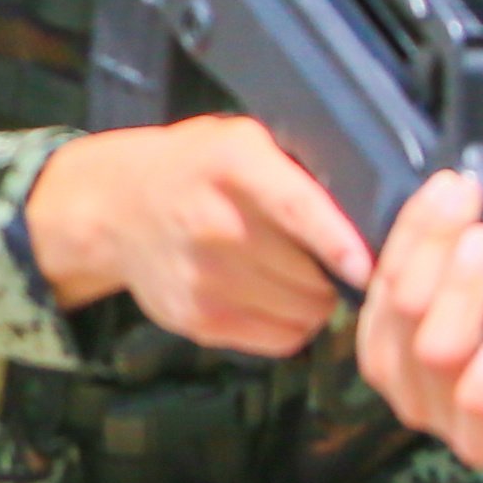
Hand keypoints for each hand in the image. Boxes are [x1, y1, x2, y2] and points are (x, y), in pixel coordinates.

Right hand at [20, 118, 367, 355]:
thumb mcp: (240, 141)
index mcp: (231, 166)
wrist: (115, 209)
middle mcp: (213, 224)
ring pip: (303, 313)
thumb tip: (365, 211)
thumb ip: (294, 168)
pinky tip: (276, 300)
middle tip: (329, 262)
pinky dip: (292, 326)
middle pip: (310, 275)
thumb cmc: (195, 169)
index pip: (294, 208)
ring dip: (316, 302)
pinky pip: (279, 340)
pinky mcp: (197, 320)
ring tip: (301, 279)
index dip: (337, 242)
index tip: (367, 268)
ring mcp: (203, 279)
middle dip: (334, 275)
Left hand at [354, 169, 482, 471]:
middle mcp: (442, 416)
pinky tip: (433, 204)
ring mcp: (399, 379)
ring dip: (429, 247)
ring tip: (459, 197)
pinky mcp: (373, 335)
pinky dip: (407, 239)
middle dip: (461, 288)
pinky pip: (377, 288)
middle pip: (436, 350)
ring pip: (398, 313)